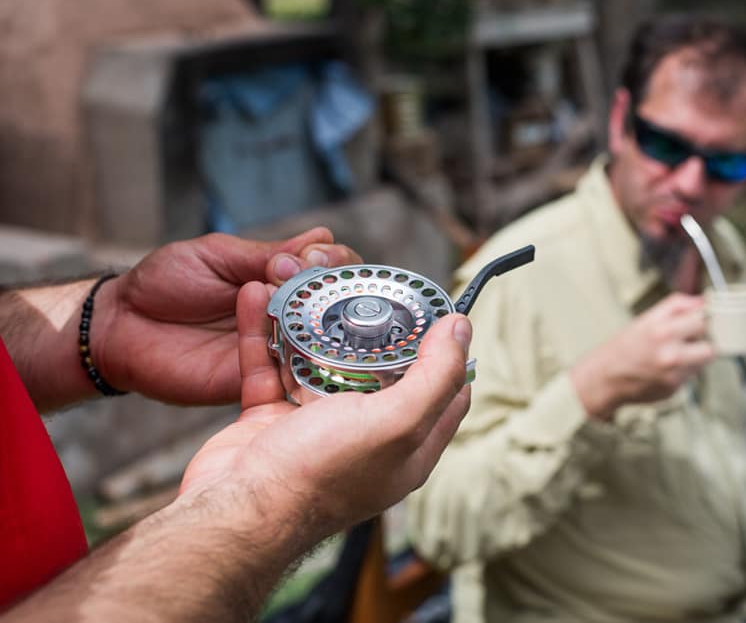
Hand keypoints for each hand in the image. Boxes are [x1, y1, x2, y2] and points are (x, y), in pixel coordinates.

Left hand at [93, 228, 360, 404]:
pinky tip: (294, 331)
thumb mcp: (218, 255)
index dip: (334, 259)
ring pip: (325, 338)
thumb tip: (322, 236)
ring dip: (319, 314)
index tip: (314, 254)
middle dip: (336, 284)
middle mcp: (288, 315)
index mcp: (280, 280)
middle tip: (309, 272)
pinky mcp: (260, 381)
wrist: (120, 325)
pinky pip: (293, 370)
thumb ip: (266, 254)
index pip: (330, 269)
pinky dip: (301, 351)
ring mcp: (278, 349)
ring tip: (294, 296)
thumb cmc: (165, 283)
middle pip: (340, 304)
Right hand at [179, 282, 472, 536]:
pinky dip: (265, 334)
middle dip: (377, 328)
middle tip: (370, 287)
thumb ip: (434, 375)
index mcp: (407, 446)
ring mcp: (317, 430)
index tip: (438, 309)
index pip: (445, 392)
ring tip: (313, 283)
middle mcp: (366, 438)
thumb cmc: (318, 474)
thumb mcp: (396, 423)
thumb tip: (461, 329)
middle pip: (382, 371)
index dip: (449, 351)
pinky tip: (260, 299)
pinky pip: (272, 367)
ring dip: (316, 324)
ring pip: (322, 363)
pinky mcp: (272, 422)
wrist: (234, 511)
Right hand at [571, 293, 713, 419]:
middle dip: (702, 342)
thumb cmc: (623, 347)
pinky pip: (691, 375)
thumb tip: (702, 301)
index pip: (704, 321)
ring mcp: (674, 375)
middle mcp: (671, 354)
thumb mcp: (646, 318)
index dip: (705, 319)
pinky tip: (665, 368)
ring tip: (674, 354)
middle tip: (688, 339)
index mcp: (663, 331)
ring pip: (703, 362)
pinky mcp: (675, 389)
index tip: (703, 320)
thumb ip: (676, 306)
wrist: (605, 378)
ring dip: (695, 357)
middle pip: (711, 346)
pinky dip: (683, 371)